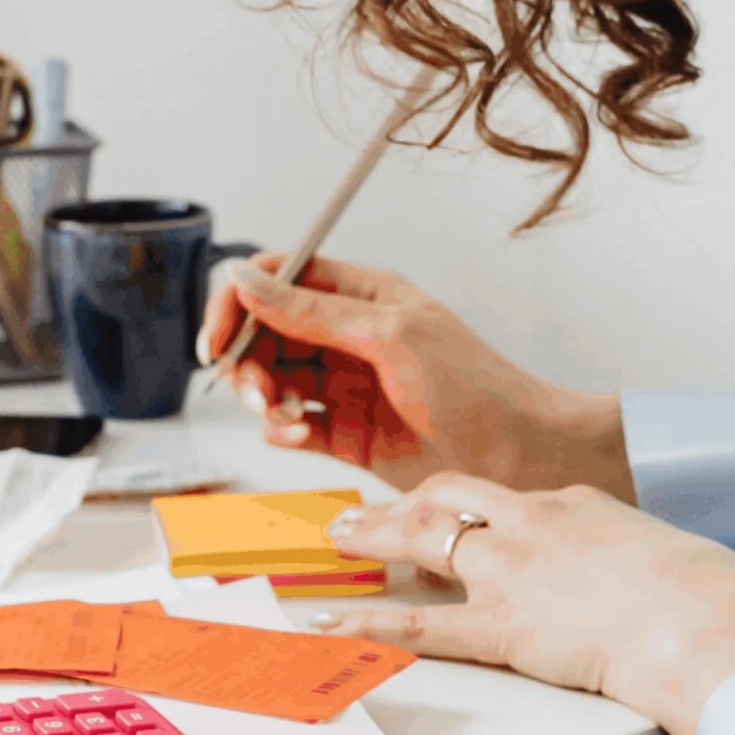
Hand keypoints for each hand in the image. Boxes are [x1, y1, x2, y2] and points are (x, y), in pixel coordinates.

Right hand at [197, 254, 632, 497]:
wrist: (516, 457)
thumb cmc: (474, 387)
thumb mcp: (389, 335)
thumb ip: (312, 311)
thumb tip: (247, 279)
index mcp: (362, 295)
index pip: (280, 278)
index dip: (239, 301)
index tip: (217, 336)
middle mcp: (348, 337)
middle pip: (266, 333)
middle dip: (246, 359)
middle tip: (249, 387)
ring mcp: (344, 385)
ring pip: (271, 381)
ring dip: (261, 397)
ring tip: (278, 415)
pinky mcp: (344, 434)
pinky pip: (289, 425)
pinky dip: (280, 430)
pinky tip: (297, 435)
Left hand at [310, 473, 734, 734]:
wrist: (707, 621)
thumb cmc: (706, 598)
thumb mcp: (664, 558)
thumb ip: (631, 560)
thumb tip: (639, 578)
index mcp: (575, 505)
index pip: (504, 494)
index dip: (464, 502)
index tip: (445, 506)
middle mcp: (533, 524)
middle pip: (449, 497)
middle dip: (402, 502)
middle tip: (368, 510)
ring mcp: (512, 572)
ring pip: (423, 540)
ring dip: (374, 537)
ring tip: (340, 538)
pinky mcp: (503, 626)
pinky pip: (420, 625)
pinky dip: (369, 623)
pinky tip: (336, 622)